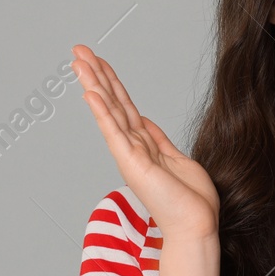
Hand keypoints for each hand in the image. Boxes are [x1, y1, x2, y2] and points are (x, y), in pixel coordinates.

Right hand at [70, 44, 219, 239]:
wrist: (196, 225)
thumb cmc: (190, 202)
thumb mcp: (177, 160)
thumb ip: (158, 139)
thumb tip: (145, 121)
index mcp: (144, 145)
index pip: (124, 106)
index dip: (111, 82)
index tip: (98, 61)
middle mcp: (133, 147)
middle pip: (112, 102)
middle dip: (96, 75)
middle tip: (78, 50)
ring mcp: (130, 155)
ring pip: (110, 111)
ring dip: (94, 84)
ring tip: (79, 61)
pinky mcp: (132, 163)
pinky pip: (114, 132)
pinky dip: (102, 111)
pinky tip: (90, 92)